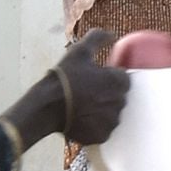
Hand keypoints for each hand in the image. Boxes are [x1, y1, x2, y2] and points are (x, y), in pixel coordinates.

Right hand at [49, 30, 129, 146]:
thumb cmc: (64, 77)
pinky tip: (82, 118)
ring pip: (111, 114)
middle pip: (119, 97)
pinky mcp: (101, 136)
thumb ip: (98, 38)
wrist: (46, 106)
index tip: (97, 78)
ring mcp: (111, 121)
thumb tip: (113, 34)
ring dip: (102, 110)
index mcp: (119, 82)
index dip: (110, 78)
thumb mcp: (79, 51)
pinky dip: (95, 125)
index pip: (124, 79)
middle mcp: (119, 103)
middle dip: (108, 94)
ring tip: (83, 106)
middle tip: (88, 92)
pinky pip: (103, 129)